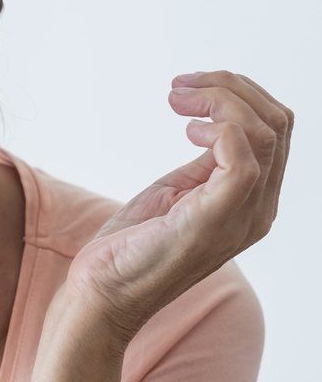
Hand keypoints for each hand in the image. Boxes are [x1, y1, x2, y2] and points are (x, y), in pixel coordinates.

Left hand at [63, 70, 293, 342]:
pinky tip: (186, 128)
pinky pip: (245, 157)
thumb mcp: (176, 194)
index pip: (275, 131)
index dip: (238, 96)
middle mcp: (259, 210)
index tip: (187, 90)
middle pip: (279, 123)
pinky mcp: (218, 218)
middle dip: (231, 88)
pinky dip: (219, 126)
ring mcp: (244, 216)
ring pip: (266, 131)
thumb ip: (205, 165)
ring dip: (221, 98)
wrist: (103, 295)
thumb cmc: (130, 249)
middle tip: (181, 87)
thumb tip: (216, 127)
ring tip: (177, 98)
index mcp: (252, 202)